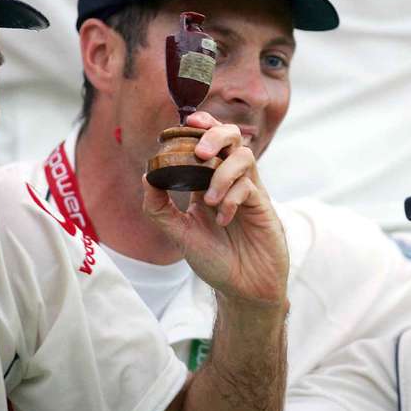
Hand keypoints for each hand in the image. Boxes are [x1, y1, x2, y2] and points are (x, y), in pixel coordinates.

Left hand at [143, 111, 288, 305]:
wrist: (242, 288)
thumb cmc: (214, 260)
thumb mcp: (179, 234)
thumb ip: (158, 208)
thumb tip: (147, 175)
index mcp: (209, 182)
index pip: (208, 142)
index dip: (201, 126)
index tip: (186, 121)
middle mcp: (231, 181)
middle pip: (232, 137)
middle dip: (215, 135)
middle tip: (199, 152)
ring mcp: (250, 192)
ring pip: (244, 156)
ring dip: (222, 172)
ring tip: (208, 200)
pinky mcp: (263, 206)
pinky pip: (250, 187)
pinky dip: (231, 198)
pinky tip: (223, 219)